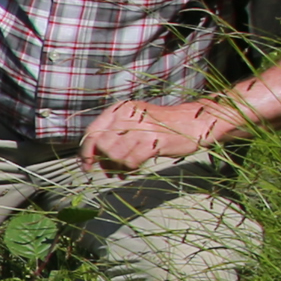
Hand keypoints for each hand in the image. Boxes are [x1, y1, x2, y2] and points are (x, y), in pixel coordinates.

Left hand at [79, 98, 225, 175]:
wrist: (194, 123)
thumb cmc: (162, 126)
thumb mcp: (134, 122)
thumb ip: (113, 135)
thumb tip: (92, 159)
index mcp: (120, 109)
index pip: (92, 132)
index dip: (86, 152)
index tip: (86, 166)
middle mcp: (128, 116)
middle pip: (101, 146)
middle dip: (103, 162)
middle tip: (111, 171)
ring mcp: (141, 128)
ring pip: (114, 156)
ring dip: (117, 168)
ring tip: (125, 169)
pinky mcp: (153, 141)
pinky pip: (130, 161)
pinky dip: (129, 169)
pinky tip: (135, 168)